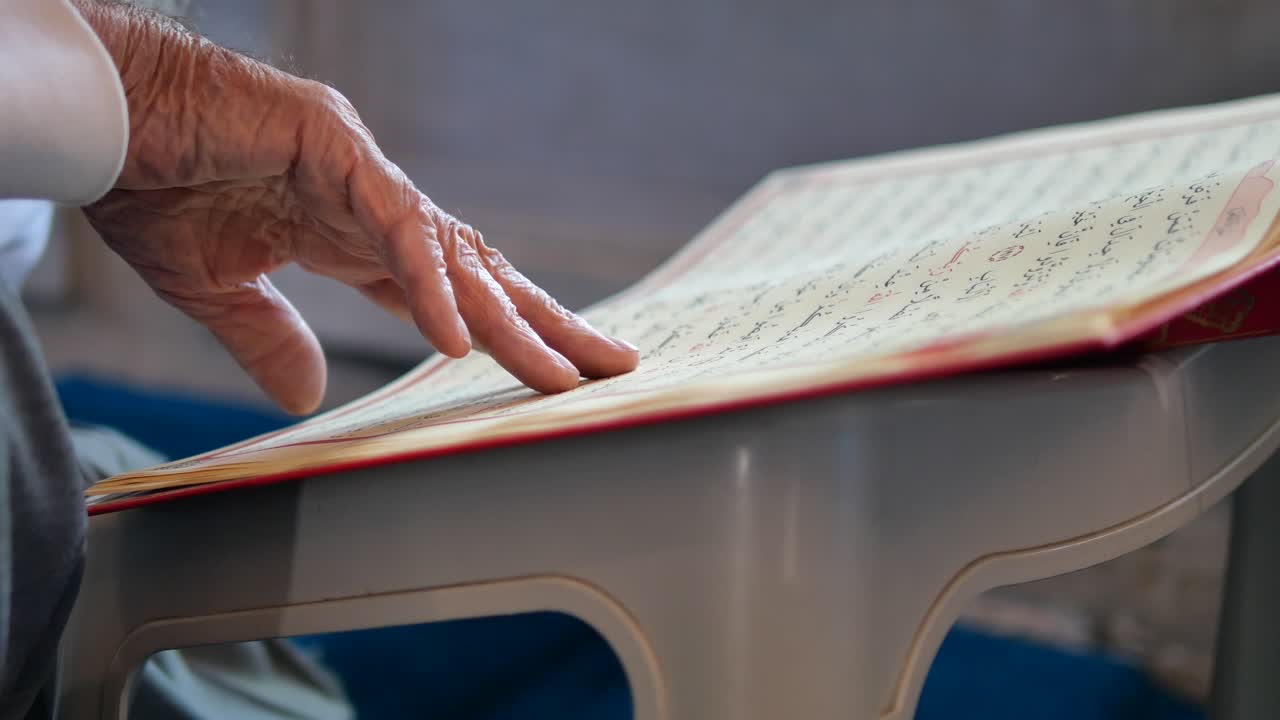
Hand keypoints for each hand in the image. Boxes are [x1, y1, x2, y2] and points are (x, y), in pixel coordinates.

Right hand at [73, 2, 637, 413]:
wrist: (97, 115)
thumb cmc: (149, 183)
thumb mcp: (213, 290)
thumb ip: (270, 339)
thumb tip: (307, 398)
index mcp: (348, 232)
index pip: (447, 292)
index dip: (499, 333)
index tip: (549, 372)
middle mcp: (370, 201)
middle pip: (476, 273)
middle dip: (541, 324)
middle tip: (608, 366)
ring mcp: (359, 168)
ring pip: (453, 254)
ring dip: (508, 318)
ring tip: (562, 371)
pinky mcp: (332, 142)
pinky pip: (393, 226)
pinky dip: (427, 284)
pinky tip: (456, 338)